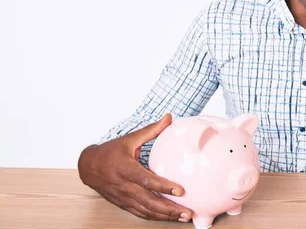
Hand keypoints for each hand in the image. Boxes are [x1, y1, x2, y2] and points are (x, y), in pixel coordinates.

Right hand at [77, 113, 192, 221]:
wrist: (88, 167)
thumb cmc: (110, 152)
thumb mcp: (129, 139)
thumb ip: (151, 130)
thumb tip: (168, 117)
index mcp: (126, 169)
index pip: (146, 180)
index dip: (164, 186)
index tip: (181, 191)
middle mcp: (125, 186)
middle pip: (149, 201)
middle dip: (170, 209)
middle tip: (188, 212)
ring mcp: (124, 197)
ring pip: (146, 210)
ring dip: (165, 216)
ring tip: (184, 217)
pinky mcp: (123, 203)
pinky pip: (141, 213)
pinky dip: (155, 217)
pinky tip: (169, 217)